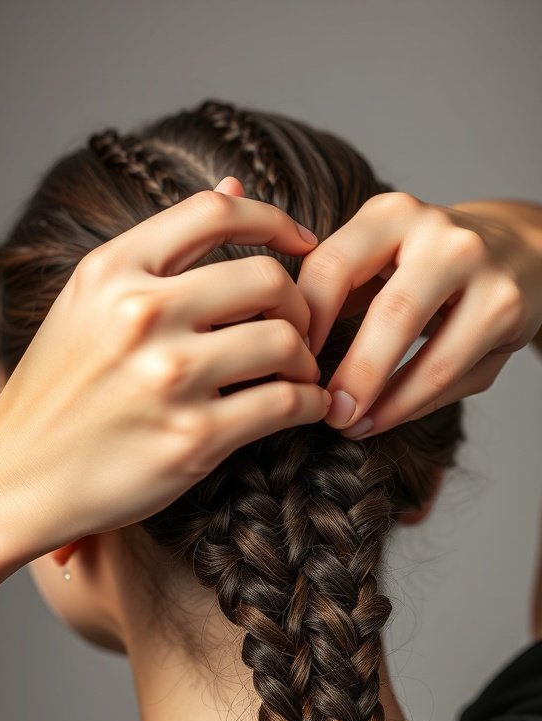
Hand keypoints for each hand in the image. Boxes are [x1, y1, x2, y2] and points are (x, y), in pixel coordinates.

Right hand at [0, 182, 327, 555]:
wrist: (20, 478)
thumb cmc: (59, 391)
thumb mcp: (89, 303)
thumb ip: (161, 250)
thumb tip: (233, 186)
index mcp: (112, 271)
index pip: (216, 213)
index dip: (275, 221)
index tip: (302, 244)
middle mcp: (140, 314)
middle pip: (267, 279)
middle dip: (300, 304)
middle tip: (299, 329)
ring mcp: (168, 377)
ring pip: (285, 341)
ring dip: (307, 360)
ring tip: (297, 375)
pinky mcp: (192, 438)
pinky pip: (284, 404)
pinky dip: (308, 404)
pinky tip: (302, 408)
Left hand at [290, 191, 541, 436]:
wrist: (518, 248)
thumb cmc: (426, 264)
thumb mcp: (379, 255)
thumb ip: (336, 287)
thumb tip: (280, 348)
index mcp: (391, 215)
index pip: (332, 267)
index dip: (306, 325)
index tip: (287, 366)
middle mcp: (441, 236)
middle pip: (391, 314)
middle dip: (354, 375)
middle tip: (325, 413)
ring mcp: (483, 274)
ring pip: (431, 358)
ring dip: (386, 404)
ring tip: (353, 426)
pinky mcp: (508, 312)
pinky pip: (455, 376)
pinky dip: (414, 406)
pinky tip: (385, 418)